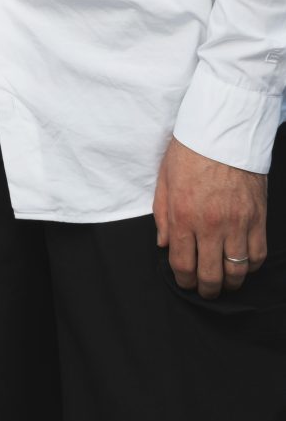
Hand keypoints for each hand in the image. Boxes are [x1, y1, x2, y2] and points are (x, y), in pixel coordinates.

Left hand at [153, 136, 267, 297]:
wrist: (223, 130)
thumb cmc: (190, 152)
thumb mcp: (164, 180)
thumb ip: (162, 216)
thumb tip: (164, 245)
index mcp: (184, 216)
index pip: (183, 264)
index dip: (183, 280)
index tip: (185, 282)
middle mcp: (211, 225)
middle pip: (211, 275)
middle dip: (206, 289)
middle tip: (205, 290)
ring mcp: (238, 223)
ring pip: (237, 270)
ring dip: (230, 282)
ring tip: (224, 282)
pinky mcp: (258, 217)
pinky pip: (257, 254)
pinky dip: (251, 265)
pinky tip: (243, 264)